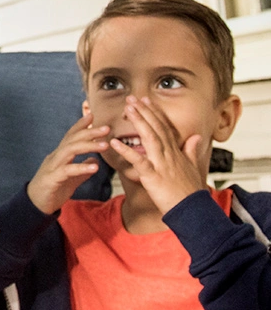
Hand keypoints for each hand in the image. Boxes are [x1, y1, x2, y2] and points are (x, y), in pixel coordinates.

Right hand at [27, 114, 110, 214]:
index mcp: (60, 155)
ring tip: (105, 145)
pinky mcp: (52, 178)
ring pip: (70, 150)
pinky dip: (81, 167)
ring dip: (88, 146)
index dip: (81, 125)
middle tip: (106, 128)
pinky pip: (68, 170)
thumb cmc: (53, 189)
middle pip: (72, 139)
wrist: (36, 204)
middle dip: (89, 132)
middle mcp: (56, 156)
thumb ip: (82, 168)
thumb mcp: (71, 177)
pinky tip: (94, 168)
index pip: (70, 136)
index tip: (93, 115)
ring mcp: (53, 166)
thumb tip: (95, 162)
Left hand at [110, 96, 207, 214]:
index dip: (154, 113)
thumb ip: (192, 151)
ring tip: (127, 109)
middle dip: (144, 111)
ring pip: (149, 138)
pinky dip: (126, 151)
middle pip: (156, 128)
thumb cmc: (191, 192)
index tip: (146, 100)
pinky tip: (114, 142)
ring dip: (138, 122)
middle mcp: (169, 155)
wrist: (193, 211)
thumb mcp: (193, 168)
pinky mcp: (153, 176)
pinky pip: (138, 161)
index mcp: (176, 153)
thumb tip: (196, 137)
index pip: (164, 127)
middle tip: (132, 97)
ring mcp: (161, 164)